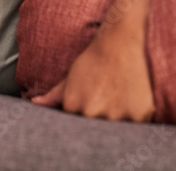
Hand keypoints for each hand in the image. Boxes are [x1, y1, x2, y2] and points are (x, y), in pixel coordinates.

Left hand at [30, 22, 154, 122]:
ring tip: (119, 99)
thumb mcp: (71, 76)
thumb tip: (35, 104)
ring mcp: (116, 116)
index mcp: (73, 106)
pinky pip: (137, 127)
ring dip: (119, 122)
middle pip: (96, 132)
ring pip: (117, 131)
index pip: (76, 128)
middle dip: (100, 121)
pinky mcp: (140, 115)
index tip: (92, 107)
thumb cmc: (94, 60)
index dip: (85, 118)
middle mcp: (92, 113)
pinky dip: (136, 118)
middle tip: (107, 101)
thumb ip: (54, 95)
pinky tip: (132, 100)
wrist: (121, 42)